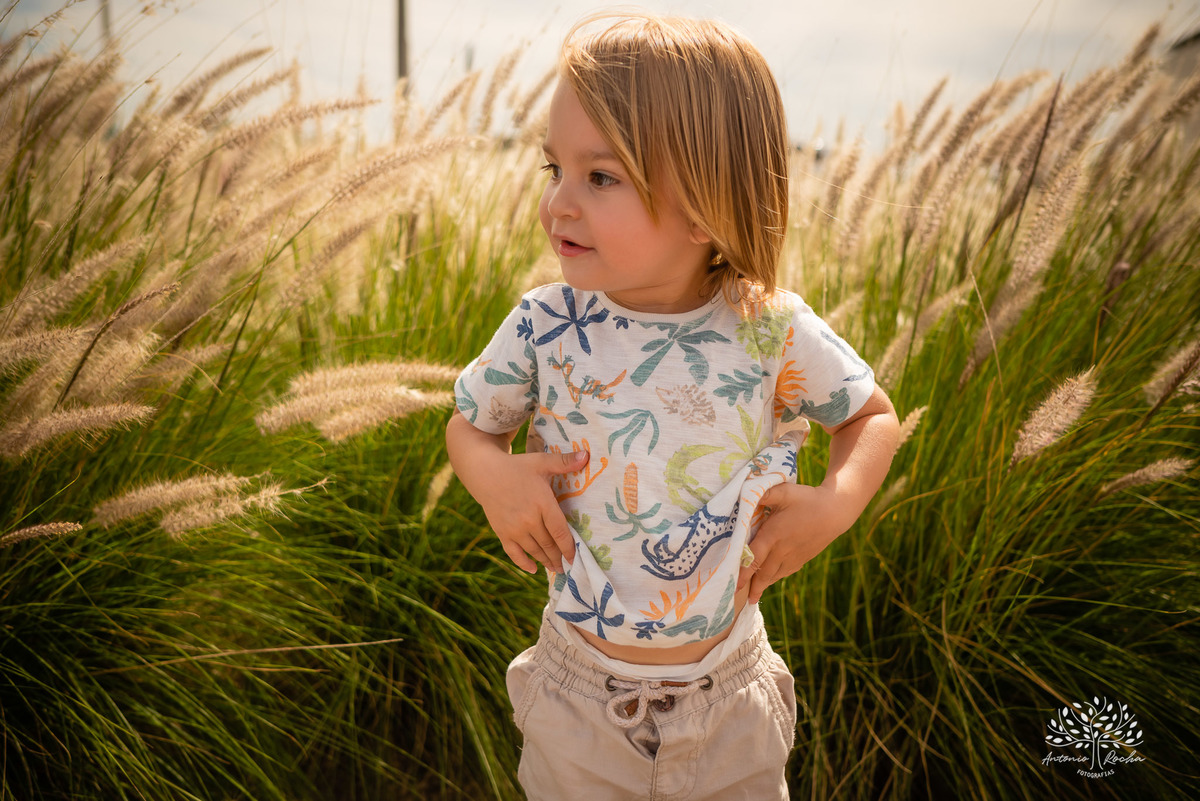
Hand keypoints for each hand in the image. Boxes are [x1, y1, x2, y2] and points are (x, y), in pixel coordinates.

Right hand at [471, 447, 588, 574]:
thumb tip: (587, 455)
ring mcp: (514, 529)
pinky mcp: (502, 533)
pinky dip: (524, 563)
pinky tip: (533, 569)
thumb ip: (564, 462)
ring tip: (556, 568)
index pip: (560, 532)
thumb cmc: (517, 467)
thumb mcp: (541, 461)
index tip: (577, 557)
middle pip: (549, 545)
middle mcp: (528, 520)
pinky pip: (514, 553)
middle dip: (560, 558)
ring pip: (534, 551)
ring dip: (546, 561)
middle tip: (570, 567)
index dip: (570, 548)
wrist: (485, 473)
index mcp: (542, 503)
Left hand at [736, 483, 849, 603]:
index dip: (743, 572)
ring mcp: (793, 557)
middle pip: (762, 572)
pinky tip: (768, 582)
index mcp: (774, 535)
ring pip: (773, 575)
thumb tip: (743, 491)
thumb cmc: (807, 500)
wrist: (835, 512)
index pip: (754, 558)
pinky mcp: (801, 559)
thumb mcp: (784, 491)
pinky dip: (774, 579)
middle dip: (749, 585)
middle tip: (736, 596)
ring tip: (751, 597)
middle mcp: (782, 550)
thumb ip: (763, 493)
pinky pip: (784, 573)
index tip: (733, 584)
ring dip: (761, 586)